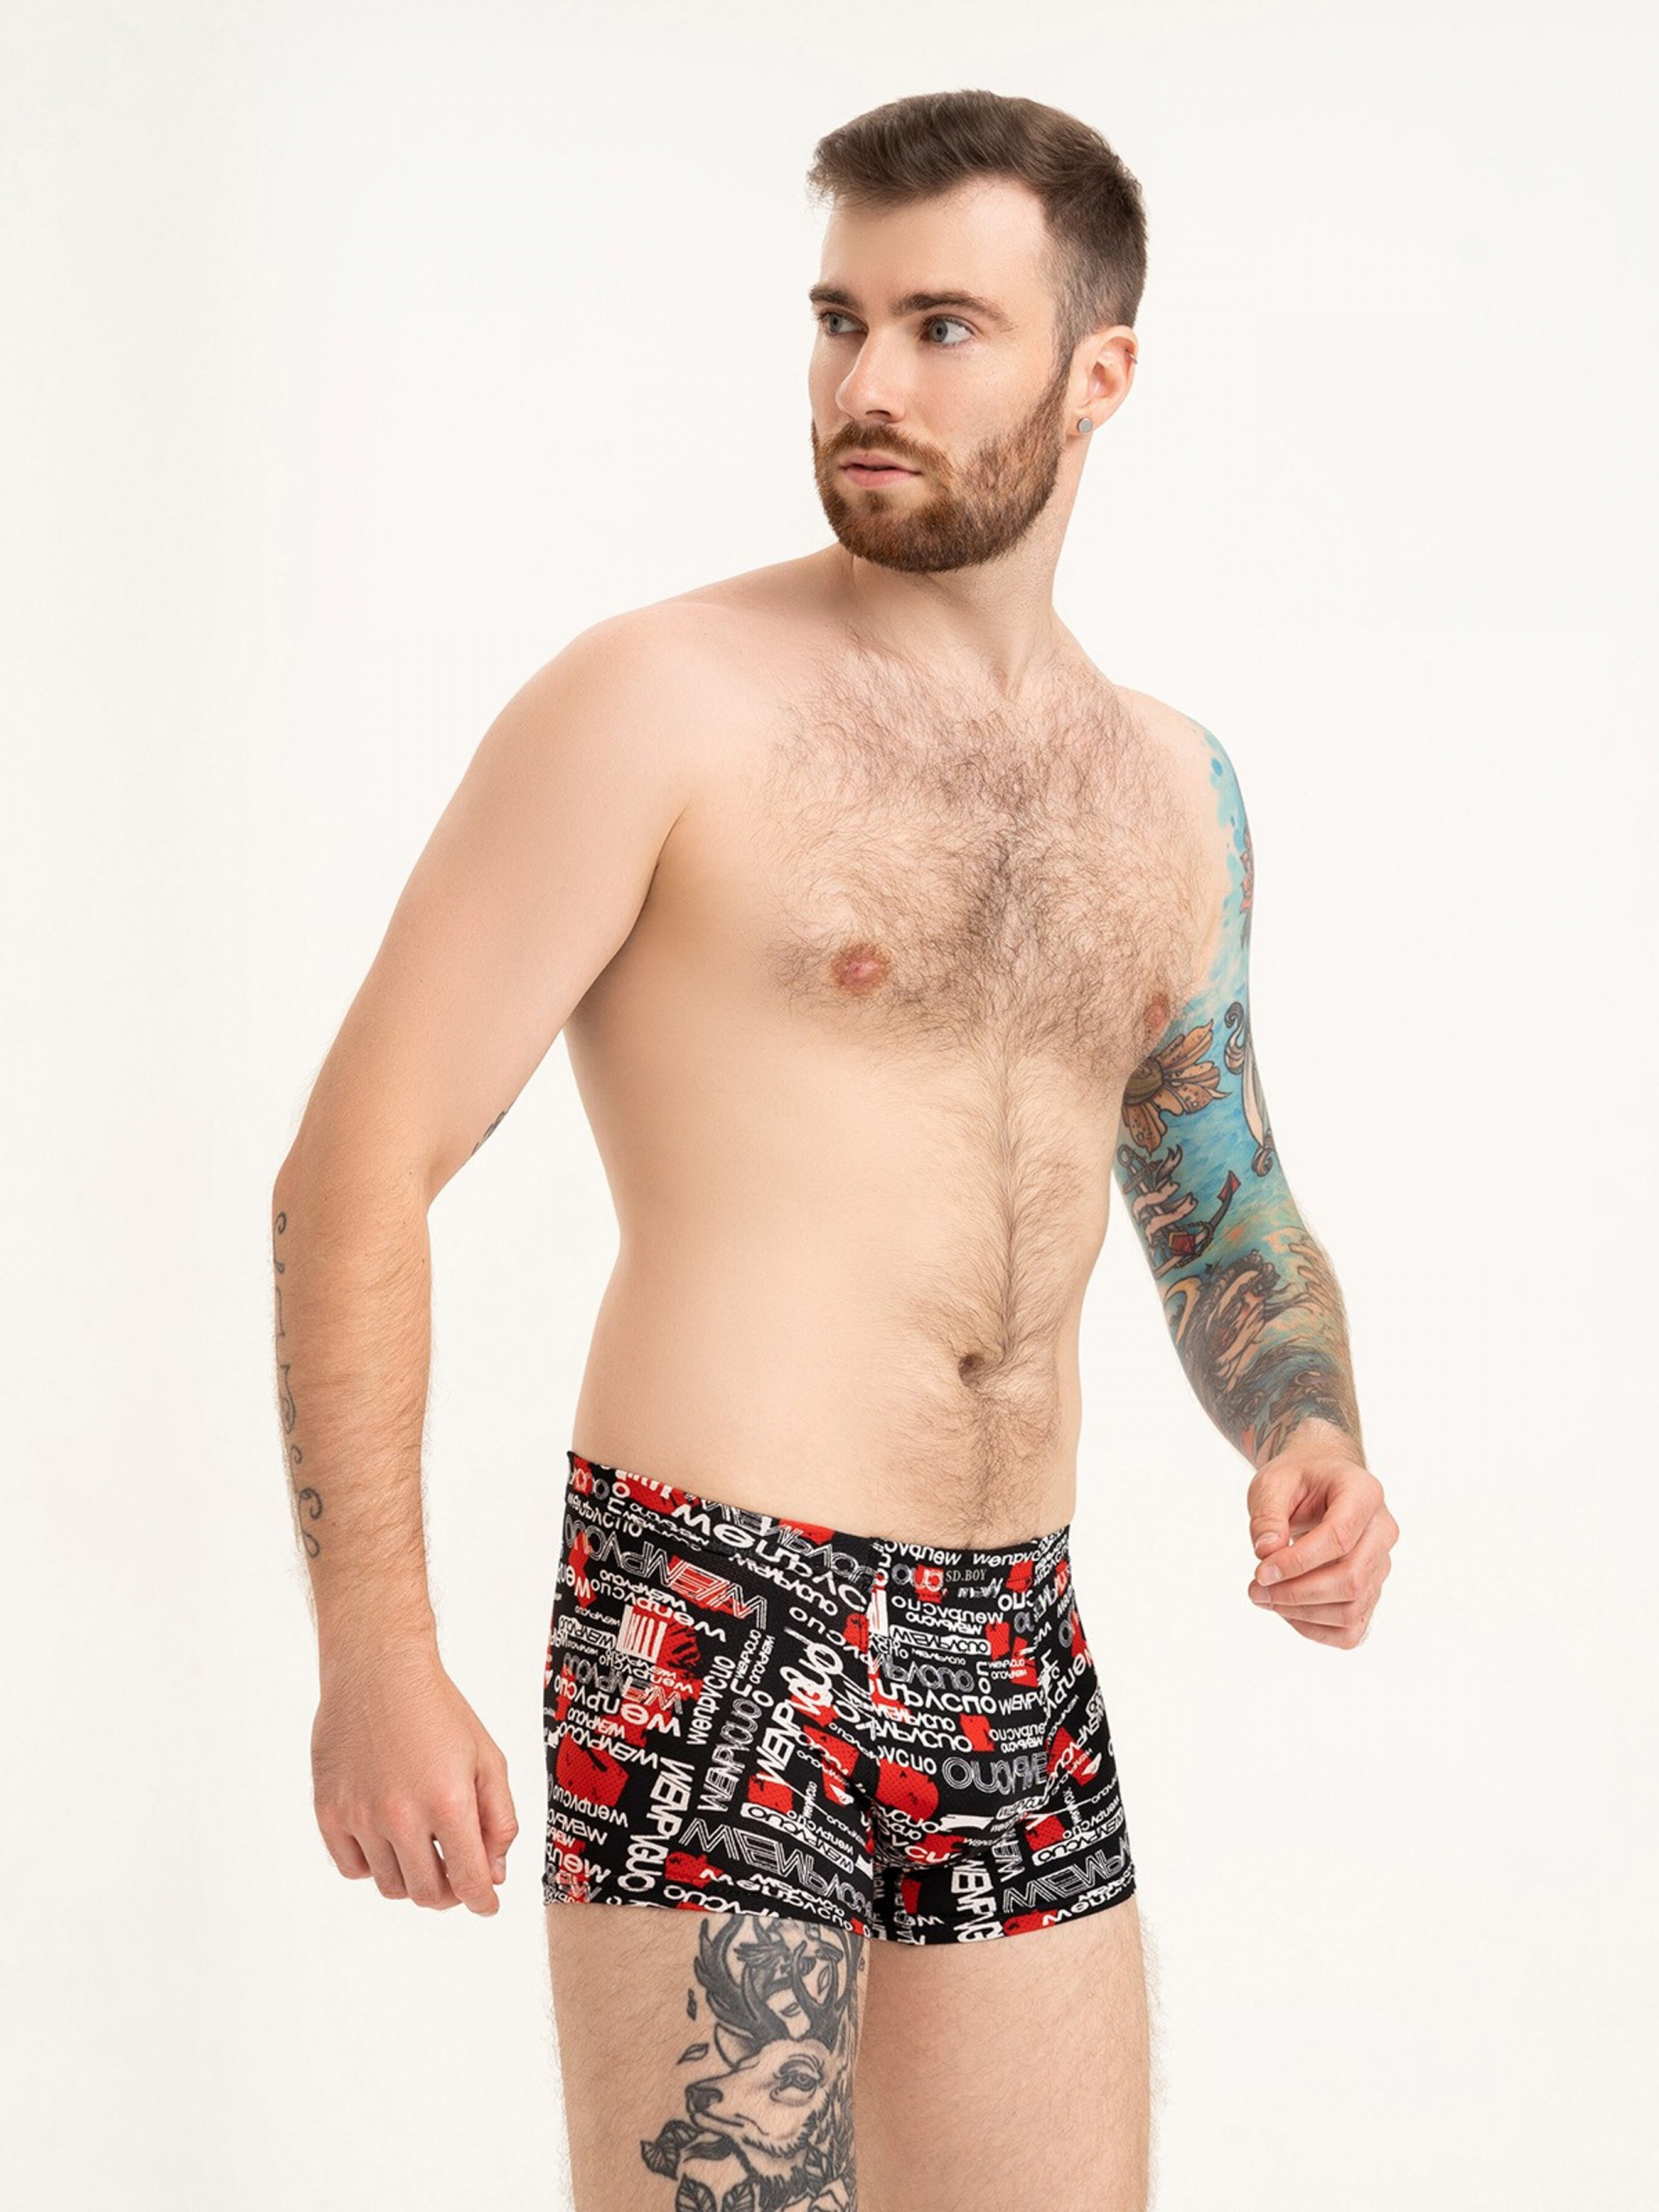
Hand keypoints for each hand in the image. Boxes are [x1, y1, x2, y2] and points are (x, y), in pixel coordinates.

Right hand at [311, 1641, 518, 1913]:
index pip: (469, 1881)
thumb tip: (495, 1873)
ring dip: (413, 1878)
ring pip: (390, 1886)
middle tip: (457, 1878)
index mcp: (448, 1801)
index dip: (483, 1902)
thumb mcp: (487, 1756)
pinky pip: (352, 1868)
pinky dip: (374, 1865)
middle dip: (450, 1894)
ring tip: (423, 1849)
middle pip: (428, 1894)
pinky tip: (388, 1839)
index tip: (487, 1905)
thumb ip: (499, 1819)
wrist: (378, 1670)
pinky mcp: (328, 1811)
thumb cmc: (438, 1709)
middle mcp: (401, 1816)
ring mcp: (360, 1816)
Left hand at [1245, 1424, 1398, 1647]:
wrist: (1322, 1482)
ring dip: (1302, 1614)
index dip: (1297, 1562)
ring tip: (1264, 1598)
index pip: (1338, 1537)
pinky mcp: (1373, 1590)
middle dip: (1297, 1593)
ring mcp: (1382, 1563)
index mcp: (1364, 1493)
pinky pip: (1352, 1629)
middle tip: (1255, 1590)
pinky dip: (1317, 1630)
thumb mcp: (1273, 1482)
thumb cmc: (1298, 1480)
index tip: (1259, 1571)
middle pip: (1351, 1579)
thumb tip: (1267, 1552)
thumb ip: (1267, 1514)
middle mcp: (1383, 1530)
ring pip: (1353, 1609)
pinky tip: (1286, 1612)